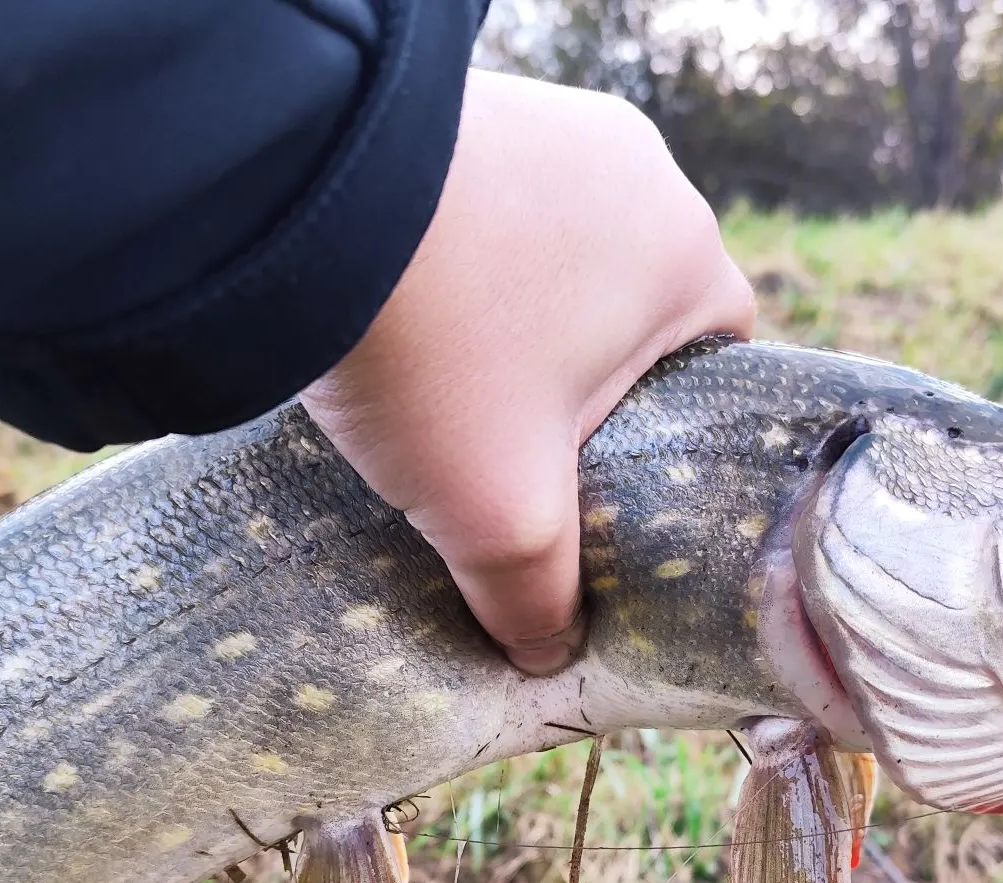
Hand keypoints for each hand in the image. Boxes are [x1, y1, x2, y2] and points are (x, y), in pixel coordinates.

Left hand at [302, 70, 754, 674]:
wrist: (283, 194)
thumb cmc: (434, 353)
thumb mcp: (502, 511)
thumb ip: (538, 596)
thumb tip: (545, 651)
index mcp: (684, 255)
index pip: (720, 359)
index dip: (675, 433)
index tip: (614, 481)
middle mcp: (634, 169)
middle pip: (632, 312)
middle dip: (583, 385)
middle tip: (524, 454)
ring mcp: (546, 126)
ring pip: (555, 260)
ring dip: (513, 327)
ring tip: (451, 395)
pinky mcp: (459, 112)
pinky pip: (486, 213)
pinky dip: (458, 272)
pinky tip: (407, 326)